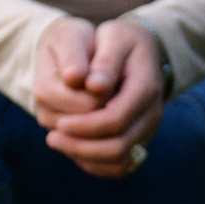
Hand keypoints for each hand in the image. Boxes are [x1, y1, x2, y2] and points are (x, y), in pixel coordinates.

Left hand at [31, 17, 163, 180]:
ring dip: (86, 157)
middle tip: (52, 137)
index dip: (86, 126)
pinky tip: (71, 147)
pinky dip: (94, 163)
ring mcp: (147, 130)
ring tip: (57, 141)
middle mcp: (151, 114)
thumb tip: (94, 86)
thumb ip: (104, 61)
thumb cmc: (120, 40)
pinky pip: (120, 166)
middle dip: (82, 146)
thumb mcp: (113, 37)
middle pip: (119, 147)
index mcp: (146, 88)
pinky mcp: (139, 140)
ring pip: (120, 162)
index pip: (116, 119)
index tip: (59, 122)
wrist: (140, 50)